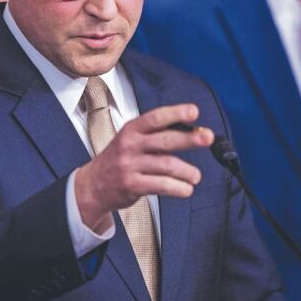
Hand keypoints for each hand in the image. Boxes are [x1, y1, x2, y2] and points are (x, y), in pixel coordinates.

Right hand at [74, 103, 213, 231]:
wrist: (93, 185)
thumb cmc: (119, 160)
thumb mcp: (131, 140)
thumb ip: (156, 136)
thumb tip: (193, 133)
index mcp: (131, 129)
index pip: (156, 118)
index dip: (176, 113)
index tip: (194, 112)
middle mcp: (130, 145)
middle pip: (165, 140)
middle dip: (189, 138)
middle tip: (207, 138)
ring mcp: (130, 165)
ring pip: (167, 165)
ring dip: (187, 171)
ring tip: (195, 176)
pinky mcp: (132, 185)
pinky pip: (162, 185)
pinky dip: (178, 188)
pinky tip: (186, 189)